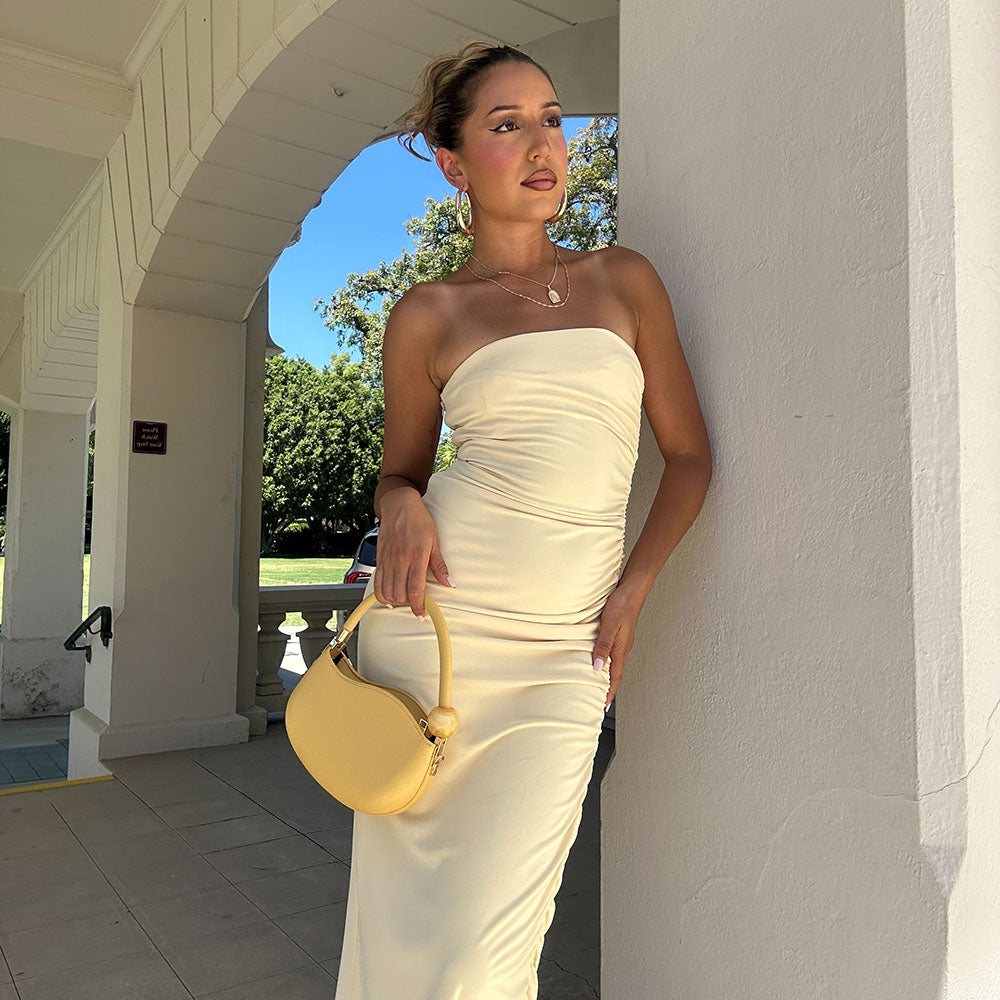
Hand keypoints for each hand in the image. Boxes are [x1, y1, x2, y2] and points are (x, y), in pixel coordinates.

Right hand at [374, 489, 454, 618]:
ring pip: (387, 591)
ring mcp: (387, 560)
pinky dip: (381, 594)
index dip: (418, 606)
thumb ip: (439, 565)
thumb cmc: (418, 520)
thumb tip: (449, 583)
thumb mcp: (434, 541)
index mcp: (416, 556)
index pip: (415, 589)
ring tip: (405, 601)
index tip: (421, 614)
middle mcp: (399, 560)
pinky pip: (377, 583)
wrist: (399, 505)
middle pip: (400, 594)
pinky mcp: (379, 559)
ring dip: (396, 601)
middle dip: (408, 604)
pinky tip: (388, 598)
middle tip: (416, 604)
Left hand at [592, 582, 643, 709]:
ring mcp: (622, 640)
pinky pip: (611, 651)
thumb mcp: (609, 626)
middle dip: (608, 687)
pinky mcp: (619, 632)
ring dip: (606, 674)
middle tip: (599, 699)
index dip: (610, 692)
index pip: (615, 677)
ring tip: (597, 682)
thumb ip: (603, 647)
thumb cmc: (622, 605)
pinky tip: (599, 657)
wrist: (632, 589)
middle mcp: (623, 647)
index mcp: (621, 649)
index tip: (604, 706)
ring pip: (613, 662)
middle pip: (615, 672)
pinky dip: (605, 659)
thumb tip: (597, 667)